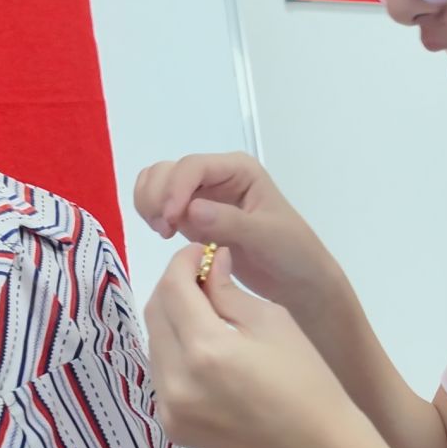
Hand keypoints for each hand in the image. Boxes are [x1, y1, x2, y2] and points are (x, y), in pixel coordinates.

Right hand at [133, 153, 339, 315]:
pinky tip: (165, 234)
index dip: (175, 188)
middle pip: (169, 170)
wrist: (297, 280)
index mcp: (238, 170)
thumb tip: (191, 209)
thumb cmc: (291, 253)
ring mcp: (202, 196)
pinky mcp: (192, 217)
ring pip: (158, 183)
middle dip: (158, 196)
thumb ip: (230, 222)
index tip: (170, 220)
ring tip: (163, 232)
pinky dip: (152, 213)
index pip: (194, 166)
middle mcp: (217, 176)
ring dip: (150, 203)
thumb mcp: (266, 236)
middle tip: (164, 231)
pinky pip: (160, 204)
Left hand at [143, 245, 404, 447]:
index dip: (183, 262)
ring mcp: (169, 408)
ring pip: (155, 343)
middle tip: (202, 278)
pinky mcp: (172, 426)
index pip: (173, 287)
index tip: (201, 253)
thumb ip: (228, 291)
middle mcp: (176, 380)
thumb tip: (207, 265)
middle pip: (155, 312)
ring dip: (173, 320)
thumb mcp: (273, 322)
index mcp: (205, 349)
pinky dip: (175, 353)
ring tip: (206, 314)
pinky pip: (162, 374)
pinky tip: (205, 351)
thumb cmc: (306, 381)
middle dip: (175, 287)